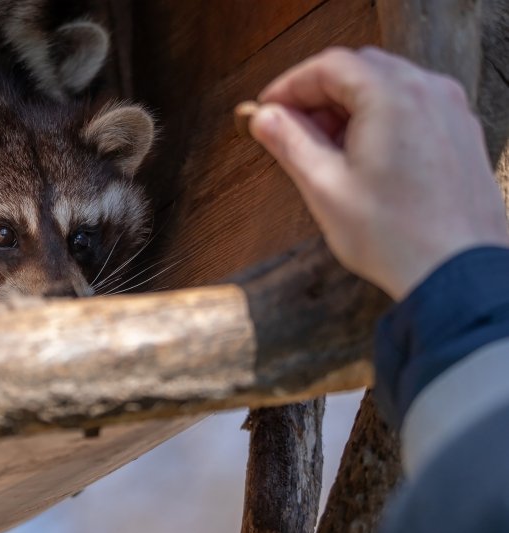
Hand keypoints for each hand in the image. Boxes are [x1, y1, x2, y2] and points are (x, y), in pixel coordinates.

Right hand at [248, 47, 508, 299]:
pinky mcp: (461, 134)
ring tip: (324, 148)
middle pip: (360, 70)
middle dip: (319, 94)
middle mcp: (428, 91)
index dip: (290, 85)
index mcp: (392, 96)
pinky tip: (362, 156)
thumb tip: (265, 117)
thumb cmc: (393, 236)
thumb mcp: (324, 187)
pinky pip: (413, 107)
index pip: (329, 66)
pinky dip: (380, 118)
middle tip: (290, 128)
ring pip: (387, 86)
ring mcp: (451, 111)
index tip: (266, 109)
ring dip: (349, 106)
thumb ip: (290, 143)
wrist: (456, 273)